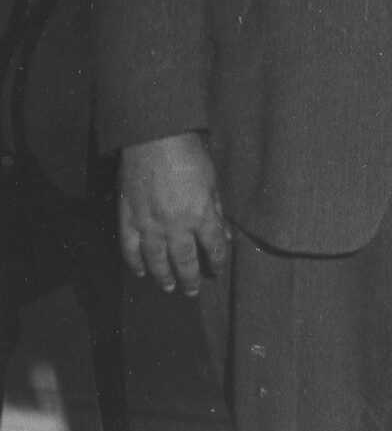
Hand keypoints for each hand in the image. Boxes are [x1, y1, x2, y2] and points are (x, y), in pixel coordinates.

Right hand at [118, 133, 228, 292]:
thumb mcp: (213, 183)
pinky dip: (134, 262)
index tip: (218, 271)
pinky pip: (130, 247)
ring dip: (163, 276)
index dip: (217, 262)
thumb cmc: (189, 156)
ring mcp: (149, 222)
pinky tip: (140, 272)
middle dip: (190, 279)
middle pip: (185, 260)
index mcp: (202, 215)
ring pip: (156, 259)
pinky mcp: (128, 216)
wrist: (153, 139)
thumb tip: (225, 237)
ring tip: (168, 287)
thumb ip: (217, 212)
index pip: (214, 247)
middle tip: (192, 292)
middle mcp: (176, 224)